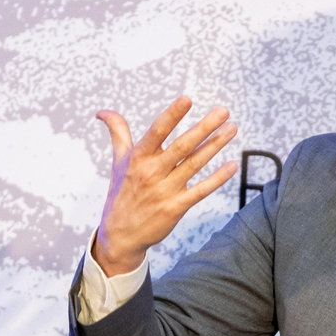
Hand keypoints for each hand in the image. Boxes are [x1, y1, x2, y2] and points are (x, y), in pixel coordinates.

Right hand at [92, 97, 238, 275]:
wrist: (121, 235)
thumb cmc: (122, 193)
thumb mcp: (118, 162)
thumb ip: (118, 134)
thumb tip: (103, 112)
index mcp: (138, 159)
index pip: (156, 132)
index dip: (172, 115)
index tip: (187, 99)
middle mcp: (152, 173)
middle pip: (182, 146)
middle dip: (205, 127)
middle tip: (224, 111)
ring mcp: (165, 191)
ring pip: (195, 164)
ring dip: (216, 145)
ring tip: (232, 129)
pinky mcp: (176, 208)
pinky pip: (200, 190)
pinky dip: (217, 178)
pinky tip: (232, 165)